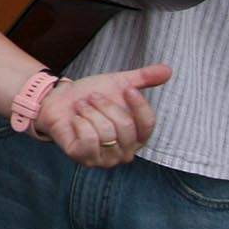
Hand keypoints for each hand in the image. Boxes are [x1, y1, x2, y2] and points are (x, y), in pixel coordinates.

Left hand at [37, 64, 169, 166]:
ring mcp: (105, 159)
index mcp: (137, 136)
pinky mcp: (84, 159)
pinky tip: (75, 120)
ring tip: (81, 107)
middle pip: (125, 126)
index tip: (126, 89)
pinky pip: (89, 139)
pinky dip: (80, 123)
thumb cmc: (91, 95)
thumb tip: (169, 70)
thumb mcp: (119, 84)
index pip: (148, 124)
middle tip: (92, 98)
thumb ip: (144, 79)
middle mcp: (125, 153)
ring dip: (90, 112)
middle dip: (106, 105)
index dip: (139, 105)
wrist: (59, 101)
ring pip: (106, 132)